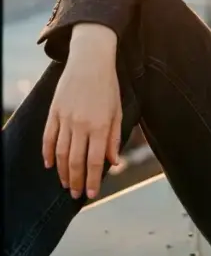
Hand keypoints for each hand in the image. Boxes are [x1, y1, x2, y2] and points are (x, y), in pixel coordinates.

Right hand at [42, 28, 122, 200]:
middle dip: (76, 181)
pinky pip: (48, 137)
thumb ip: (114, 139)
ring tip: (65, 184)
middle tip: (75, 195)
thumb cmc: (108, 86)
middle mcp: (81, 125)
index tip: (91, 194)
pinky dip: (48, 153)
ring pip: (60, 153)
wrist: (90, 60)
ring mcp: (65, 118)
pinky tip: (50, 165)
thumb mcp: (118, 111)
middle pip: (75, 161)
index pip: (94, 161)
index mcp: (100, 126)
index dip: (92, 180)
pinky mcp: (54, 112)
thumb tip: (113, 163)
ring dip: (62, 172)